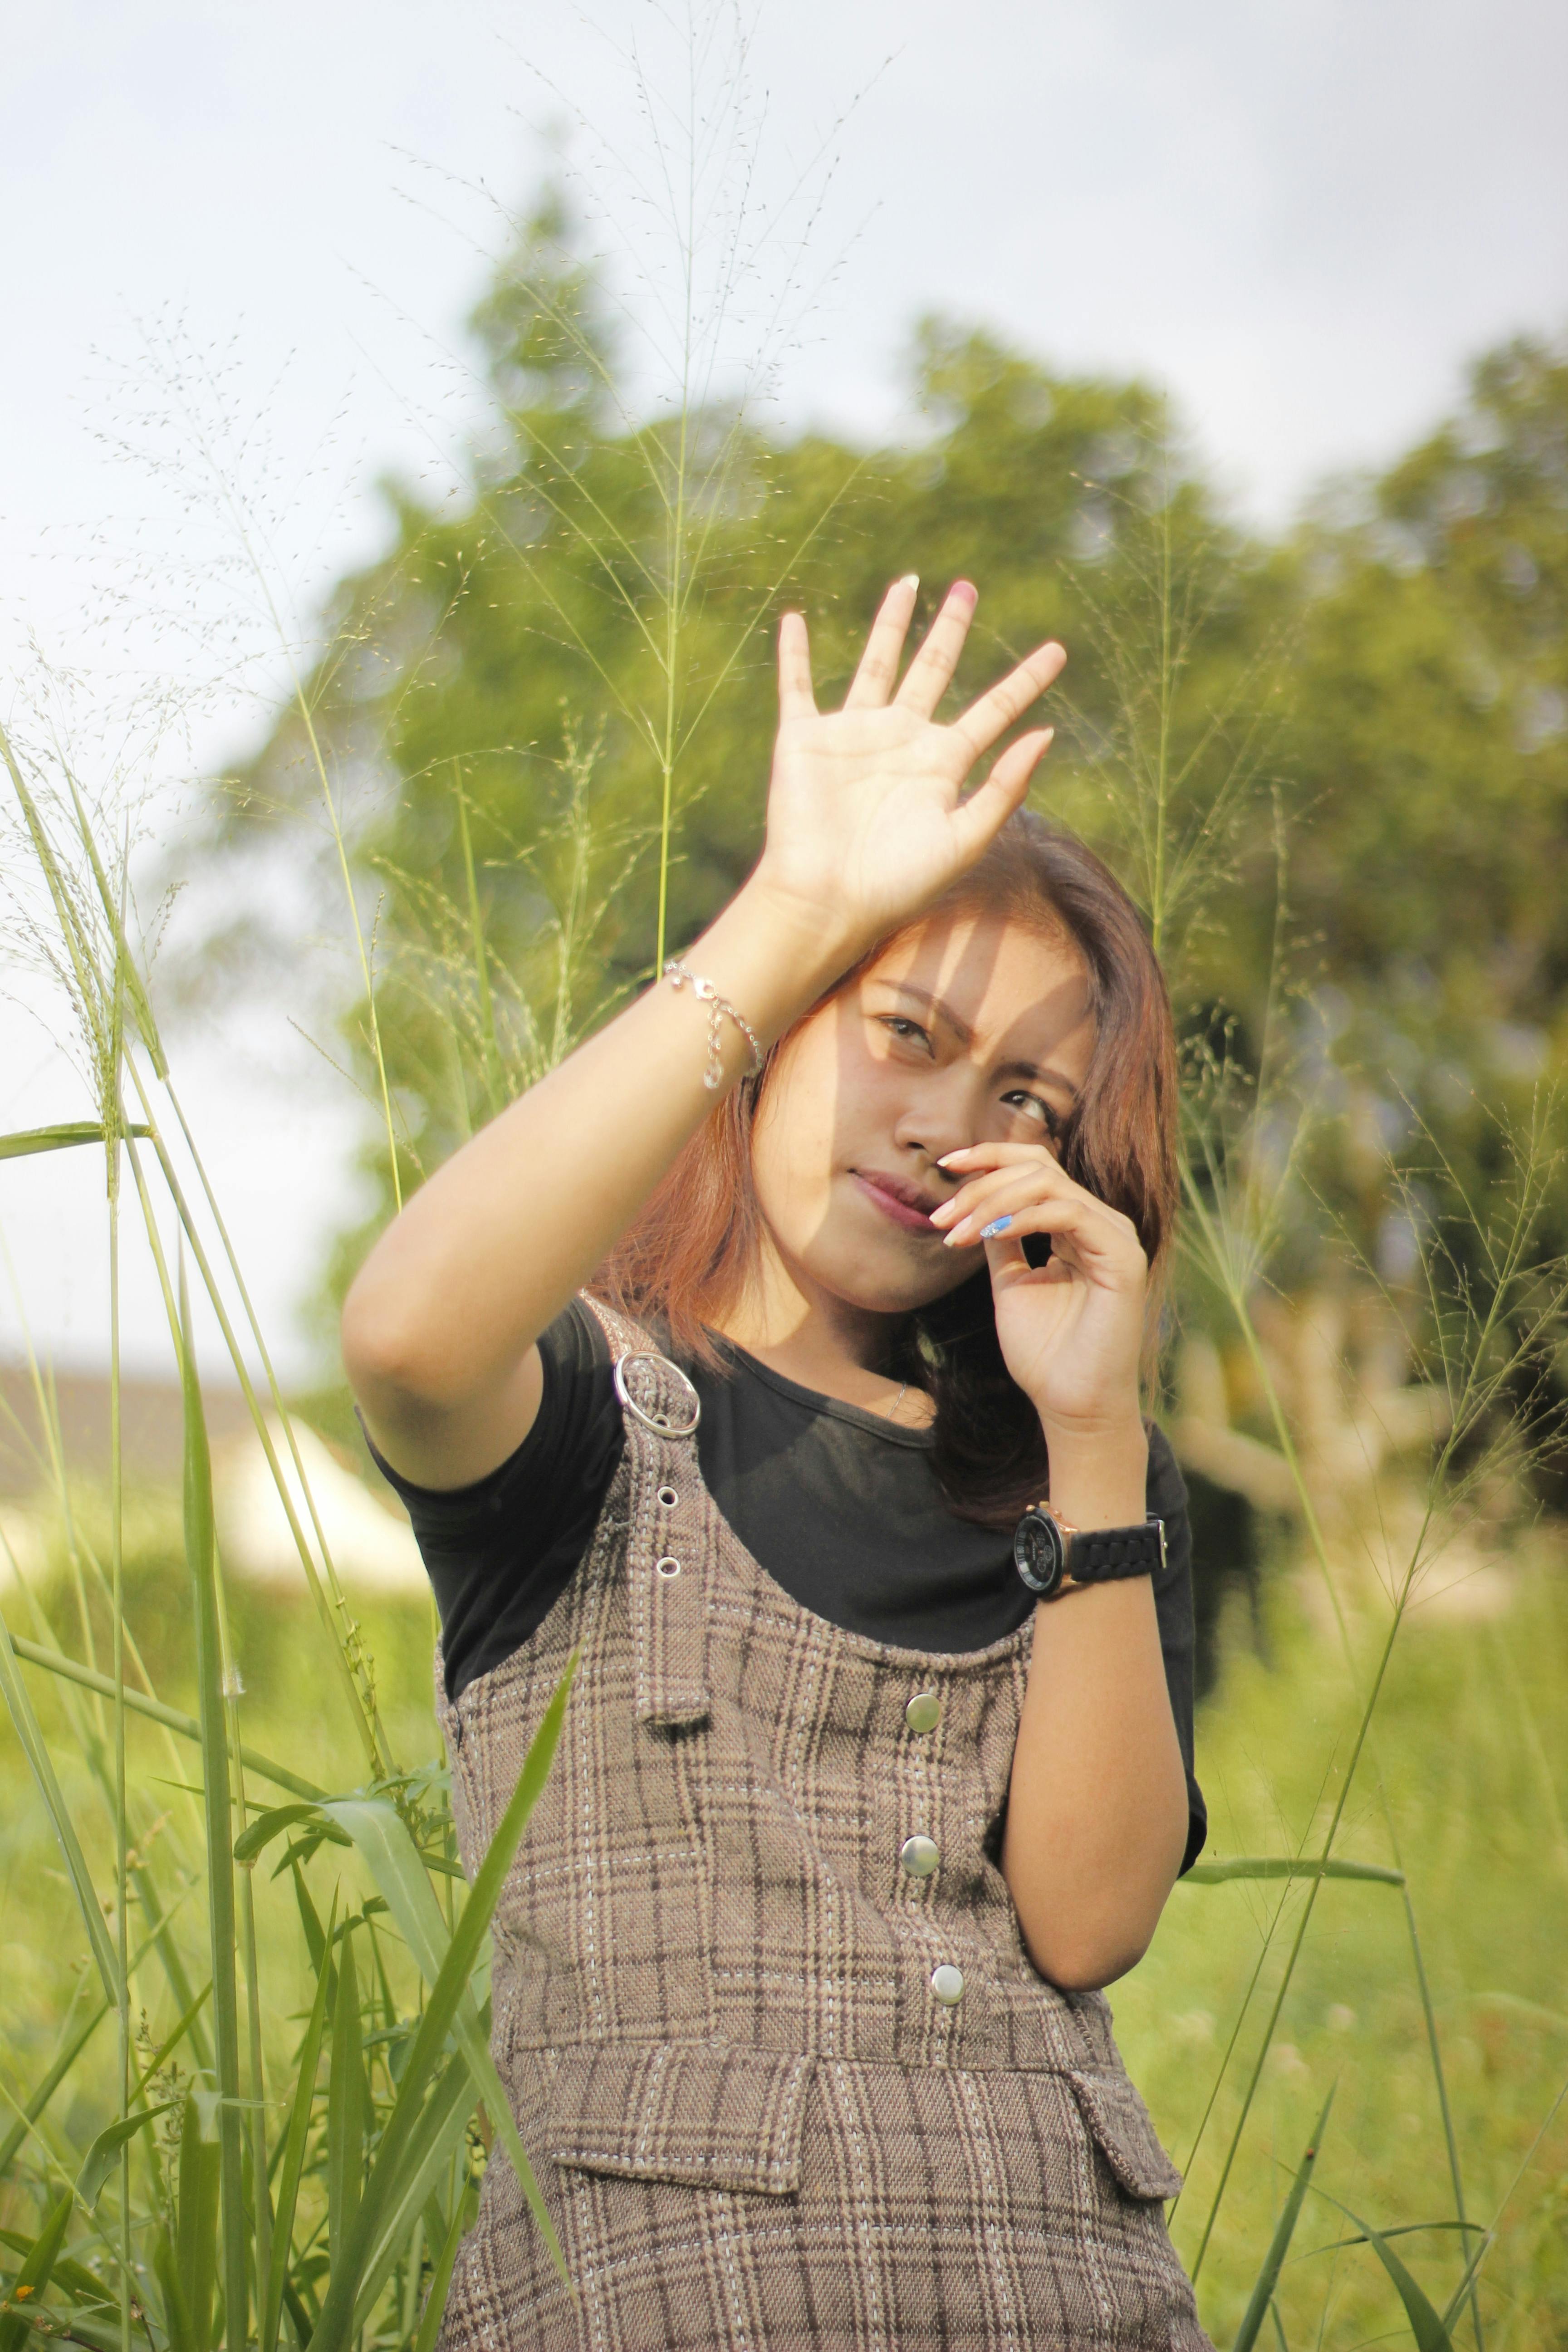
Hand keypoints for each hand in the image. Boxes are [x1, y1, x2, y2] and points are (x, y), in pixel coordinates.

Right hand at [752, 578, 1064, 960]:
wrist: (826, 901)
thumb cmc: (896, 883)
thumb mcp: (964, 838)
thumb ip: (1004, 787)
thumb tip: (1045, 732)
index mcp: (941, 765)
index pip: (993, 711)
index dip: (1026, 680)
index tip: (1058, 650)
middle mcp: (901, 742)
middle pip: (933, 671)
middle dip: (950, 629)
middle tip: (967, 588)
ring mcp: (852, 737)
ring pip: (877, 665)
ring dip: (890, 624)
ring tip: (908, 583)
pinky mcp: (805, 739)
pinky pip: (797, 686)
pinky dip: (795, 653)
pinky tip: (794, 620)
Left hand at [929, 1143, 1147, 1441]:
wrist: (1071, 1405)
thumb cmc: (1044, 1352)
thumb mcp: (1010, 1282)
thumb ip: (1000, 1237)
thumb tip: (973, 1197)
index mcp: (1078, 1225)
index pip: (1036, 1167)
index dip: (991, 1156)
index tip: (945, 1164)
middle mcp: (1100, 1223)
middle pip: (1039, 1167)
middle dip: (981, 1184)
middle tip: (941, 1218)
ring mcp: (1115, 1236)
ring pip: (1048, 1184)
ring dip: (991, 1202)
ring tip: (956, 1233)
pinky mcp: (1122, 1256)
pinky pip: (1067, 1213)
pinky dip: (1020, 1217)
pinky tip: (987, 1234)